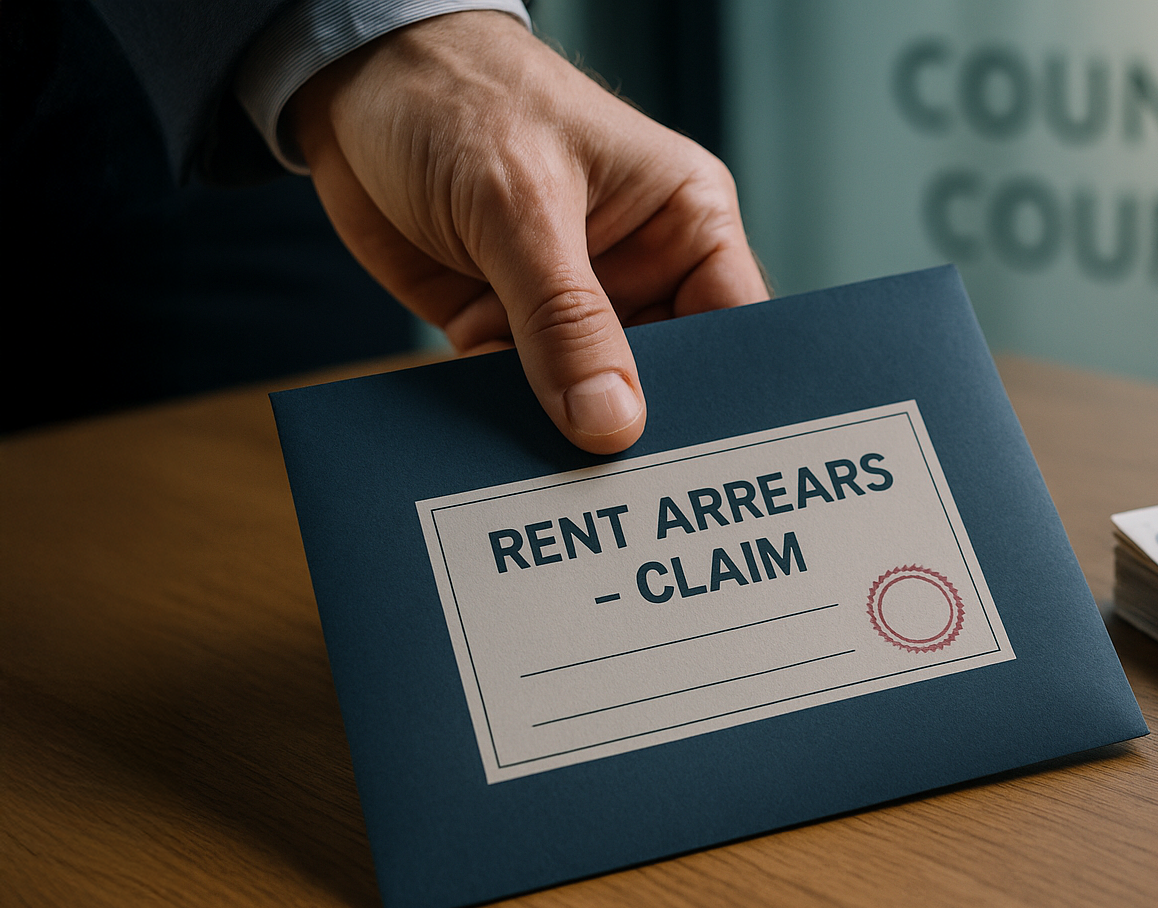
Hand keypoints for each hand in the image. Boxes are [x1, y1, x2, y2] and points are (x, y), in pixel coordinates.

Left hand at [290, 11, 768, 452]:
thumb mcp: (520, 203)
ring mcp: (572, 304)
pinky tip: (502, 467)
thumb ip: (566, 318)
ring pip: (590, 398)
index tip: (717, 460)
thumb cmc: (461, 95)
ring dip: (571, 439)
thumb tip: (611, 423)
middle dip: (648, 431)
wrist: (348, 80)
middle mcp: (640, 269)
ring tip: (568, 501)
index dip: (730, 392)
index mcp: (683, 221)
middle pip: (668, 378)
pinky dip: (509, 428)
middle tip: (637, 499)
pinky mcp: (505, 328)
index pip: (733, 325)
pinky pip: (521, 397)